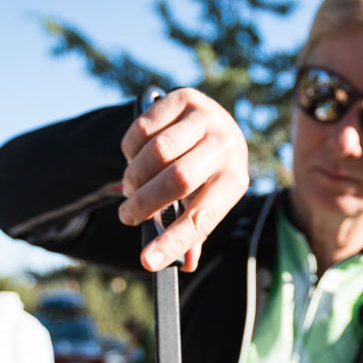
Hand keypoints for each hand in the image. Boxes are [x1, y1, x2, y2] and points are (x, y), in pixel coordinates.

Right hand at [117, 88, 249, 272]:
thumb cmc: (207, 174)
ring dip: (135, 176)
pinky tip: (134, 159)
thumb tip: (182, 265)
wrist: (215, 123)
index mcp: (235, 180)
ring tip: (131, 187)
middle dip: (145, 203)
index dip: (174, 241)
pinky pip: (144, 127)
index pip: (202, 218)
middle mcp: (226, 146)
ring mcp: (207, 118)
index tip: (146, 262)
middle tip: (127, 216)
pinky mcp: (184, 97)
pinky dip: (130, 150)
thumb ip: (193, 229)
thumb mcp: (207, 199)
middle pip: (178, 179)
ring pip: (157, 152)